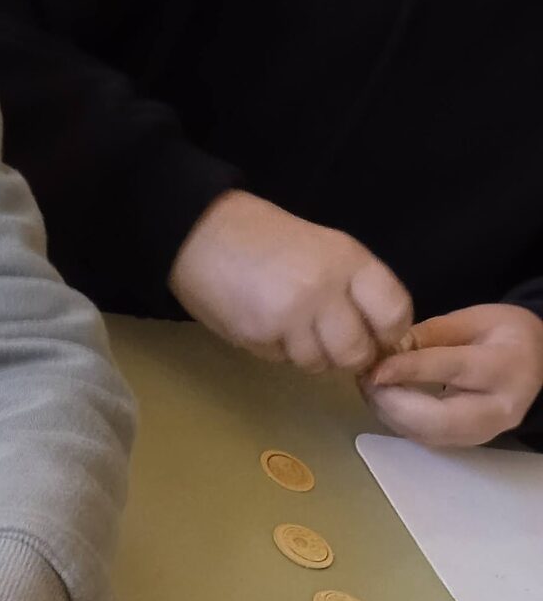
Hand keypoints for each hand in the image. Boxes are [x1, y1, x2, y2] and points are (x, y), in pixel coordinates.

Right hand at [168, 190, 412, 372]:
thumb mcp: (326, 250)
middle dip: (348, 357)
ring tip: (296, 331)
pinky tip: (269, 326)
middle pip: (356, 351)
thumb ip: (354, 288)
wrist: (206, 236)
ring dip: (312, 357)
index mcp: (348, 261)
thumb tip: (376, 335)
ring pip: (319, 364)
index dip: (390, 334)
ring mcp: (291, 317)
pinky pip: (285, 361)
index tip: (378, 336)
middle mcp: (325, 290)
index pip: (394, 313)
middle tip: (334, 344)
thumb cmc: (270, 240)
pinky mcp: (260, 337)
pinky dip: (281, 352)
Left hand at [362, 305, 542, 447]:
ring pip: (426, 434)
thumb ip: (432, 334)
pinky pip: (424, 438)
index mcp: (506, 366)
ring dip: (389, 414)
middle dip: (393, 403)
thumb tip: (388, 349)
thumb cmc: (504, 336)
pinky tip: (383, 401)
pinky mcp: (465, 444)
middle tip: (366, 381)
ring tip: (370, 388)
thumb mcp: (475, 320)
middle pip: (437, 418)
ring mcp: (483, 433)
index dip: (409, 370)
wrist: (535, 364)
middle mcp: (498, 409)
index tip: (374, 368)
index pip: (452, 369)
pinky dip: (397, 421)